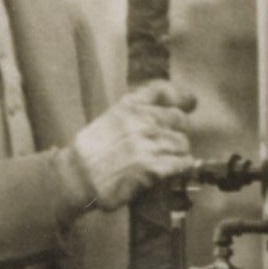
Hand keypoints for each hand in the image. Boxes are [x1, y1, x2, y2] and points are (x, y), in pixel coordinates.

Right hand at [71, 99, 200, 206]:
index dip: (183, 97)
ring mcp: (148, 144)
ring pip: (183, 144)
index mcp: (129, 106)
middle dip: (178, 132)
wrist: (77, 177)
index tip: (190, 103)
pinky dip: (181, 168)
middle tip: (170, 144)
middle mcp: (142, 120)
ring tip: (166, 161)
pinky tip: (173, 171)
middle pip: (180, 120)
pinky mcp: (153, 167)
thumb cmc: (91, 152)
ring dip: (179, 153)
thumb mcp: (110, 119)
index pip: (164, 92)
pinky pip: (182, 163)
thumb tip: (160, 113)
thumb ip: (134, 113)